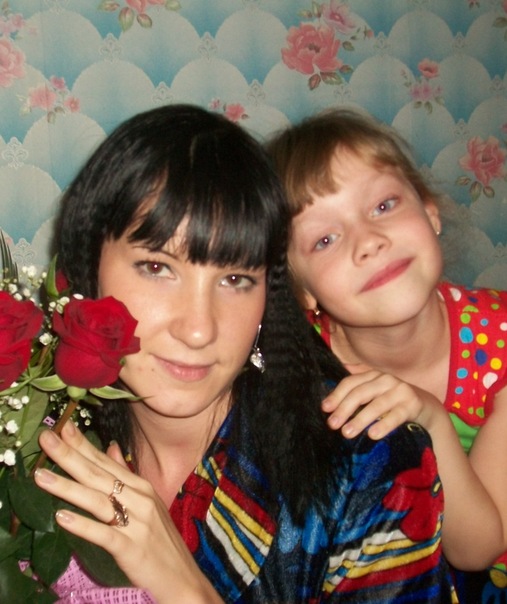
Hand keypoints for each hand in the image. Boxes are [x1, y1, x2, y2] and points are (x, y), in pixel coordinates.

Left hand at [34, 421, 222, 603]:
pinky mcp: (132, 549)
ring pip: (98, 501)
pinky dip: (83, 525)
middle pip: (98, 475)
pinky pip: (104, 534)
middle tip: (46, 438)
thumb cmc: (161, 540)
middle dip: (70, 456)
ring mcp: (136, 524)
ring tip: (41, 476)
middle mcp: (139, 500)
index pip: (105, 462)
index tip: (61, 427)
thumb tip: (110, 446)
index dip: (83, 445)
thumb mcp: (148, 502)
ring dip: (68, 487)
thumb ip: (126, 474)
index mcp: (141, 487)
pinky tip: (61, 518)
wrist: (183, 577)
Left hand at [322, 364, 439, 438]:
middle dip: (344, 409)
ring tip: (346, 433)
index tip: (325, 409)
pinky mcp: (413, 404)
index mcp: (373, 375)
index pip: (350, 383)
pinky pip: (395, 416)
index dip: (336, 395)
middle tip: (332, 425)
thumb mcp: (374, 394)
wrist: (426, 407)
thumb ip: (356, 394)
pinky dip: (383, 425)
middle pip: (360, 393)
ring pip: (376, 405)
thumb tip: (328, 404)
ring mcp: (400, 390)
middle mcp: (386, 379)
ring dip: (360, 420)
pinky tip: (373, 435)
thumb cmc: (393, 402)